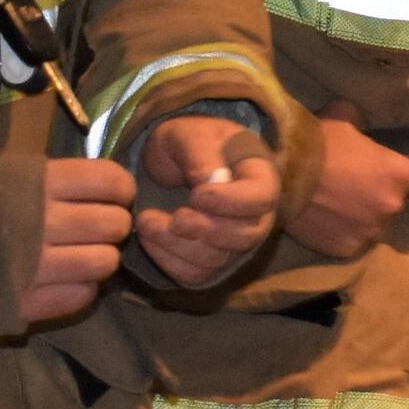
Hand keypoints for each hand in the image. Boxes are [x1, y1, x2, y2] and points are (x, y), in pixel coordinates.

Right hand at [20, 158, 136, 322]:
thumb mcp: (11, 171)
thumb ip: (59, 180)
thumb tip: (109, 189)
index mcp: (41, 181)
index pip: (112, 182)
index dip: (121, 191)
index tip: (114, 198)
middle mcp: (45, 221)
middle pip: (115, 224)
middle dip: (113, 227)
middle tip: (97, 231)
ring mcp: (37, 265)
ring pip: (105, 263)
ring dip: (100, 260)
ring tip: (82, 257)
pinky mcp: (27, 302)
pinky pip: (81, 296)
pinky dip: (81, 289)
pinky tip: (66, 280)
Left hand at [136, 114, 282, 288]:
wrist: (172, 163)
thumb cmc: (188, 143)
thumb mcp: (189, 135)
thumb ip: (200, 154)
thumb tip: (212, 183)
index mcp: (259, 177)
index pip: (262, 198)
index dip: (231, 202)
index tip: (197, 195)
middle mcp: (255, 215)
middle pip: (245, 236)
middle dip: (205, 230)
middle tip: (174, 217)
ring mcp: (233, 242)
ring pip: (217, 259)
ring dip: (179, 245)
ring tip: (147, 222)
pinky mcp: (209, 261)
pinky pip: (195, 274)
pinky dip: (168, 260)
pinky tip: (149, 238)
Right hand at [288, 105, 408, 259]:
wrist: (281, 174)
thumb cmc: (315, 142)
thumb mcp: (343, 117)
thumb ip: (361, 124)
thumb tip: (360, 123)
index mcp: (397, 173)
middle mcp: (391, 205)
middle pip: (395, 205)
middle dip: (378, 198)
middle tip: (352, 188)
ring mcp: (370, 231)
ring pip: (373, 226)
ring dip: (361, 218)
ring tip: (335, 206)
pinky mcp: (348, 249)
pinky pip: (352, 242)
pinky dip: (342, 235)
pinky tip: (325, 221)